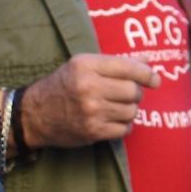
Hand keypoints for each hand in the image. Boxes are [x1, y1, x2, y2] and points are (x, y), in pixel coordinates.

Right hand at [18, 54, 159, 147]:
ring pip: (131, 112)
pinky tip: (113, 121)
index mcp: (87, 65)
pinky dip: (123, 126)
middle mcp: (89, 87)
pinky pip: (124, 129)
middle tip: (127, 95)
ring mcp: (91, 111)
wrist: (35, 114)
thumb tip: (147, 60)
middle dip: (135, 94)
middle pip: (133, 92)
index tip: (155, 80)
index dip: (147, 74)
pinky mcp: (92, 131)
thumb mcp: (84, 65)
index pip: (129, 68)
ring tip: (117, 107)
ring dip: (129, 111)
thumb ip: (116, 63)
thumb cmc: (63, 85)